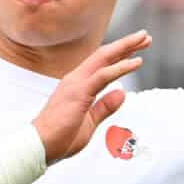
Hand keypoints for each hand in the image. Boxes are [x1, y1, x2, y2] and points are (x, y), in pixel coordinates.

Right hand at [31, 29, 147, 163]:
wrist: (38, 147)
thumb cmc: (60, 138)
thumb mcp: (89, 122)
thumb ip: (104, 107)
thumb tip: (122, 93)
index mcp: (77, 85)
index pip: (101, 64)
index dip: (120, 55)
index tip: (138, 50)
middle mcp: (76, 79)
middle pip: (104, 55)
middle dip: (126, 44)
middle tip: (145, 36)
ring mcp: (76, 84)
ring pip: (104, 59)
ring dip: (126, 48)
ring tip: (144, 39)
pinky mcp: (79, 93)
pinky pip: (103, 76)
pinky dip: (120, 67)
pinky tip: (136, 62)